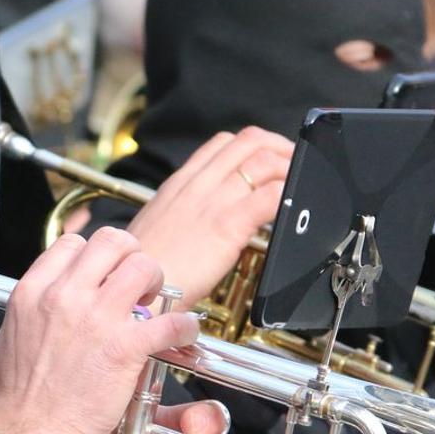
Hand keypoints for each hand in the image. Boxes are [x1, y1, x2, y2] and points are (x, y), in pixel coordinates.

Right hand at [0, 228, 199, 433]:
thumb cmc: (19, 399)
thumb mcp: (8, 339)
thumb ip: (29, 314)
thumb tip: (41, 309)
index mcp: (34, 292)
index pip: (74, 243)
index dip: (95, 256)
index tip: (105, 273)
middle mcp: (65, 296)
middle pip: (112, 241)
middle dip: (131, 256)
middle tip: (135, 282)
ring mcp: (96, 319)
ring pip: (144, 266)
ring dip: (156, 281)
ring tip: (153, 304)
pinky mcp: (125, 347)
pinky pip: (170, 320)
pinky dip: (184, 326)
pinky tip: (182, 335)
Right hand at [126, 126, 292, 310]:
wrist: (133, 291)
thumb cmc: (144, 269)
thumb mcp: (158, 229)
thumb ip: (182, 216)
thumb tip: (203, 221)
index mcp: (180, 184)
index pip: (222, 143)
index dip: (255, 144)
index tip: (271, 159)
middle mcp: (197, 185)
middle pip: (248, 142)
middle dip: (280, 148)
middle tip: (294, 167)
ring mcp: (212, 203)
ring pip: (263, 161)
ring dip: (290, 168)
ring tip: (301, 186)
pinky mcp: (226, 227)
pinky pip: (268, 197)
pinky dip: (289, 194)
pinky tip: (293, 207)